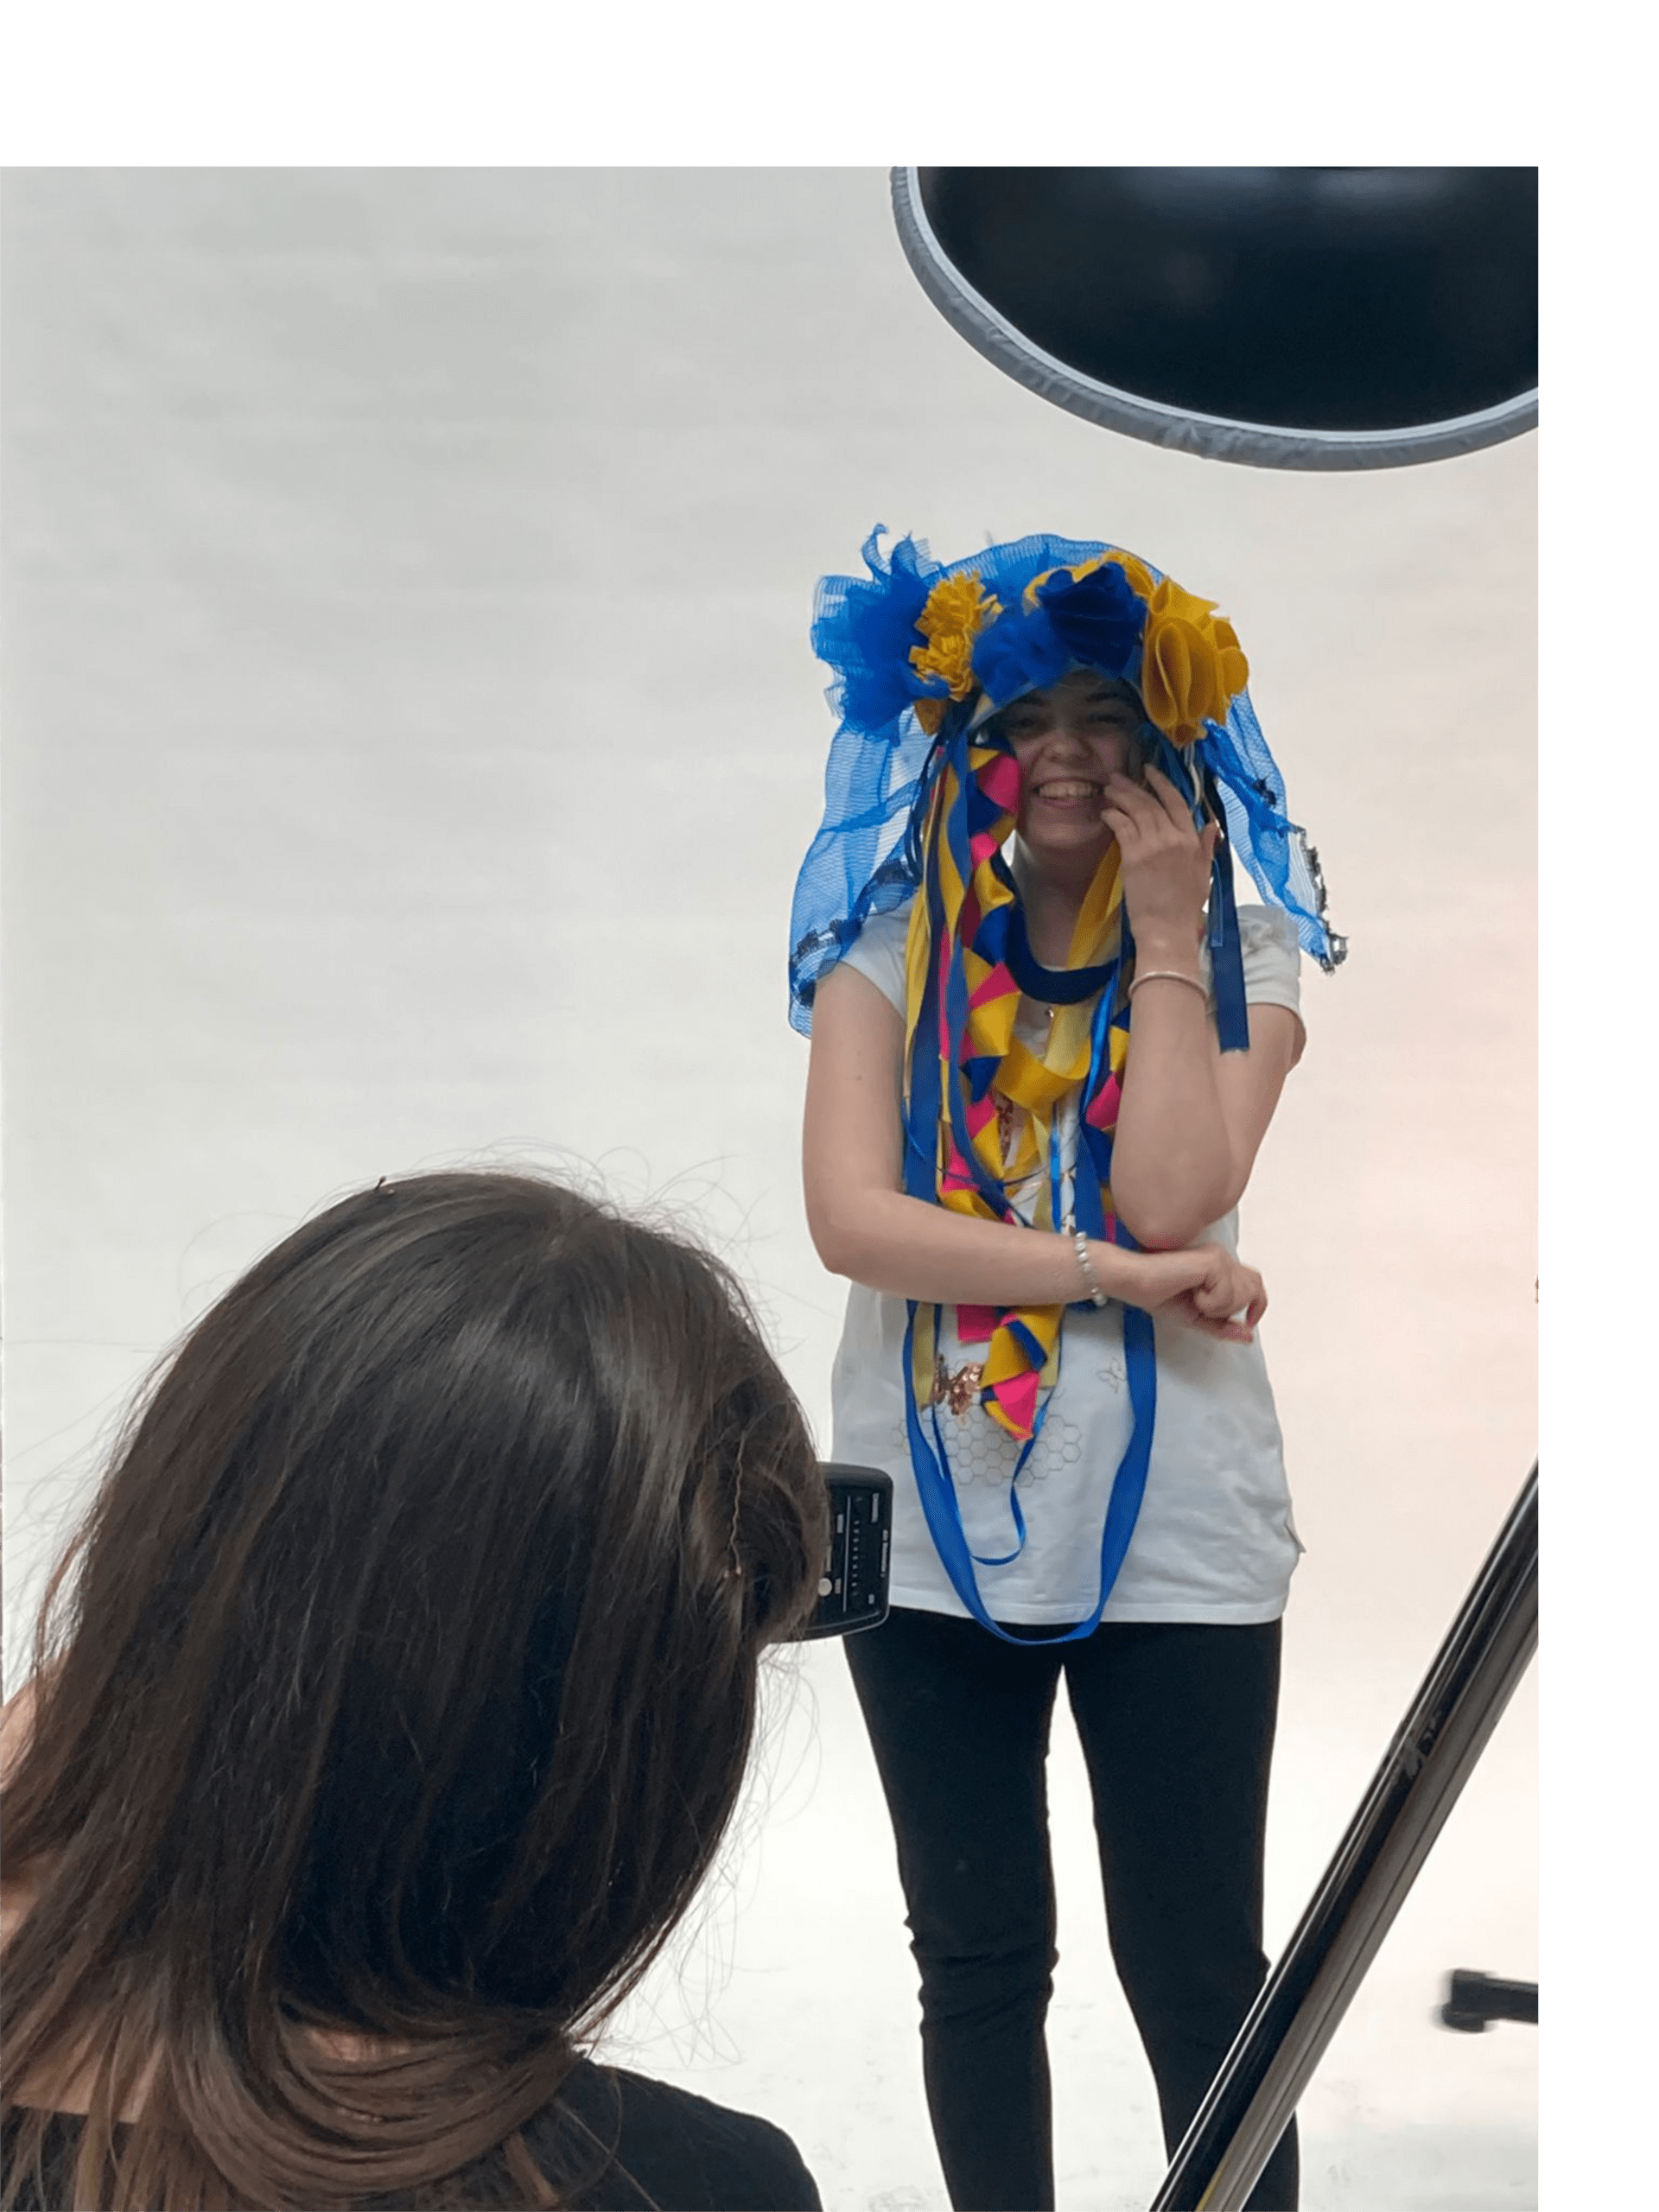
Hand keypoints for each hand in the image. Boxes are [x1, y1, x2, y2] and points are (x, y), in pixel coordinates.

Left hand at [1099, 765, 1216, 948]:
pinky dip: (1113, 816)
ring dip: (1120, 796)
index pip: (1177, 802)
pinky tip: (1106, 812)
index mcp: (1191, 840)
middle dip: (1134, 786)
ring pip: (1136, 810)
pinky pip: (1122, 827)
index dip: (1162, 783)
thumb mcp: (1203, 873)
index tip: (1149, 771)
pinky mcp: (1134, 856)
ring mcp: (1153, 845)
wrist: (1167, 928)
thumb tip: (1211, 825)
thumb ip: (1205, 847)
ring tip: (1108, 789)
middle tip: (1118, 777)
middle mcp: (1173, 837)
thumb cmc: (1185, 907)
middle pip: (1152, 802)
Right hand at [1119, 1242, 1266, 1342]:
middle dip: (1231, 1309)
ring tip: (1194, 1300)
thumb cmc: (1157, 1294)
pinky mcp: (1212, 1261)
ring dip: (1218, 1307)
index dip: (1258, 1303)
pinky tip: (1190, 1293)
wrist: (1134, 1281)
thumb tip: (1248, 1336)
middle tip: (1204, 1309)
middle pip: (1253, 1289)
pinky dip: (1209, 1303)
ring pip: (1243, 1294)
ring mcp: (1218, 1257)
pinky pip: (1227, 1294)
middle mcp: (1222, 1256)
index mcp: (1219, 1264)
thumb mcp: (1197, 1317)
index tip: (1248, 1322)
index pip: (1254, 1282)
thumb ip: (1223, 1326)